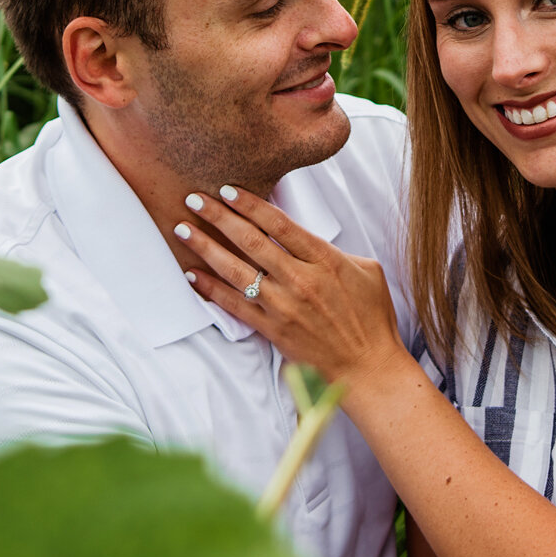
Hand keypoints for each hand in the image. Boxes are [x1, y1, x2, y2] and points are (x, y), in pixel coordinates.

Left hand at [175, 184, 405, 385]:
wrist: (368, 367)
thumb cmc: (372, 318)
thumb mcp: (367, 271)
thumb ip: (334, 251)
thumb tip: (307, 239)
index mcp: (325, 259)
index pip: (279, 224)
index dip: (250, 204)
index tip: (227, 189)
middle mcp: (300, 280)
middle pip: (250, 240)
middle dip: (218, 217)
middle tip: (194, 199)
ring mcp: (284, 306)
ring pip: (236, 270)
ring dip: (206, 248)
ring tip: (183, 230)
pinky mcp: (273, 330)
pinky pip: (234, 306)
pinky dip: (211, 290)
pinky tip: (192, 275)